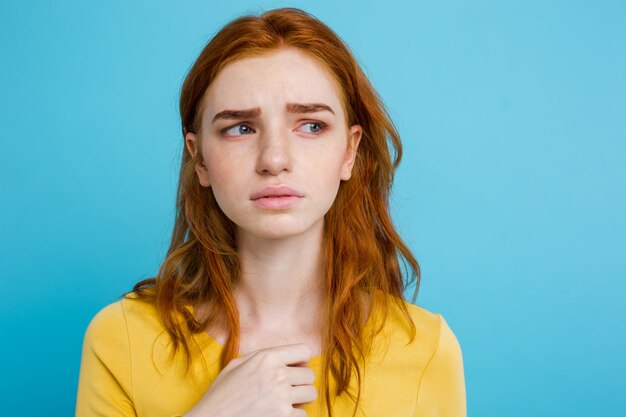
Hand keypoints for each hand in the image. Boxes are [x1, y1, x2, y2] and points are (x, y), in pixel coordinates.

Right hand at [184, 343, 317, 416]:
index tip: (294, 367)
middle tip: (288, 388)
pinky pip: (303, 414)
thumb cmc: (221, 394)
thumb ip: (261, 357)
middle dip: (301, 381)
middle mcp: (278, 375)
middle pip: (310, 374)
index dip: (301, 359)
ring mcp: (282, 398)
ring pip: (311, 394)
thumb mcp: (236, 365)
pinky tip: (279, 414)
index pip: (304, 351)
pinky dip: (294, 416)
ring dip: (300, 399)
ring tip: (285, 401)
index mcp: (267, 358)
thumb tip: (284, 357)